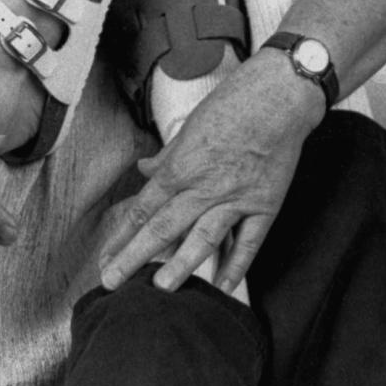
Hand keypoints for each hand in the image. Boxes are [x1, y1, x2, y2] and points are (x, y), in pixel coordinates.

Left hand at [99, 51, 323, 293]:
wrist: (278, 96)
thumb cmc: (232, 104)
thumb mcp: (190, 125)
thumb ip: (167, 155)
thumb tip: (145, 169)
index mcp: (182, 165)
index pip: (143, 208)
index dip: (122, 236)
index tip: (106, 258)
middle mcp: (204, 185)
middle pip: (163, 227)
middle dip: (135, 257)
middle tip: (113, 282)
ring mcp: (235, 197)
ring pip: (203, 239)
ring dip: (181, 265)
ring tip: (161, 289)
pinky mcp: (264, 205)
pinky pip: (248, 243)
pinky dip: (236, 266)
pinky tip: (223, 286)